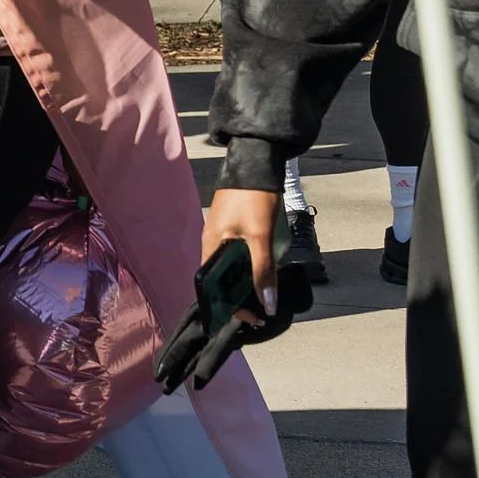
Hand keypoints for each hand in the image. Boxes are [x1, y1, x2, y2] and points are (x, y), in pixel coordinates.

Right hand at [201, 186, 281, 318]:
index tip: (250, 316)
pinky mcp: (233, 226)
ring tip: (265, 290)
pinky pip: (237, 254)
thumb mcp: (260, 236)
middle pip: (220, 279)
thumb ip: (263, 270)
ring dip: (245, 280)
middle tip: (263, 305)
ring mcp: (222, 233)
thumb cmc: (253, 199)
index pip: (210, 288)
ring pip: (230, 267)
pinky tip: (263, 267)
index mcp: (210, 246)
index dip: (227, 306)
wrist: (256, 161)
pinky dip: (248, 266)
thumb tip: (268, 304)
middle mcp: (211, 242)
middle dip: (239, 295)